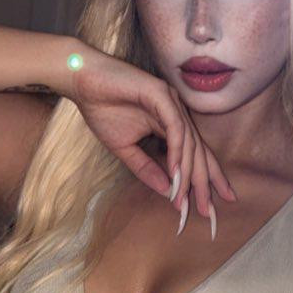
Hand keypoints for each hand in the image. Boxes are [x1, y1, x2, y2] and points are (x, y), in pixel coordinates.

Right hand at [65, 43, 236, 218]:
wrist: (83, 81)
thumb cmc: (103, 109)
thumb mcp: (125, 148)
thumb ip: (146, 168)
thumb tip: (166, 191)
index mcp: (171, 123)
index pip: (195, 154)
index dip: (205, 180)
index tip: (209, 208)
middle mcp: (177, 112)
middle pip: (199, 151)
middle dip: (206, 182)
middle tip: (209, 211)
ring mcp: (171, 101)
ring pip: (189, 142)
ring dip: (188, 173)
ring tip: (187, 199)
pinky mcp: (161, 93)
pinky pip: (175, 126)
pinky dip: (177, 150)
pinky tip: (176, 171)